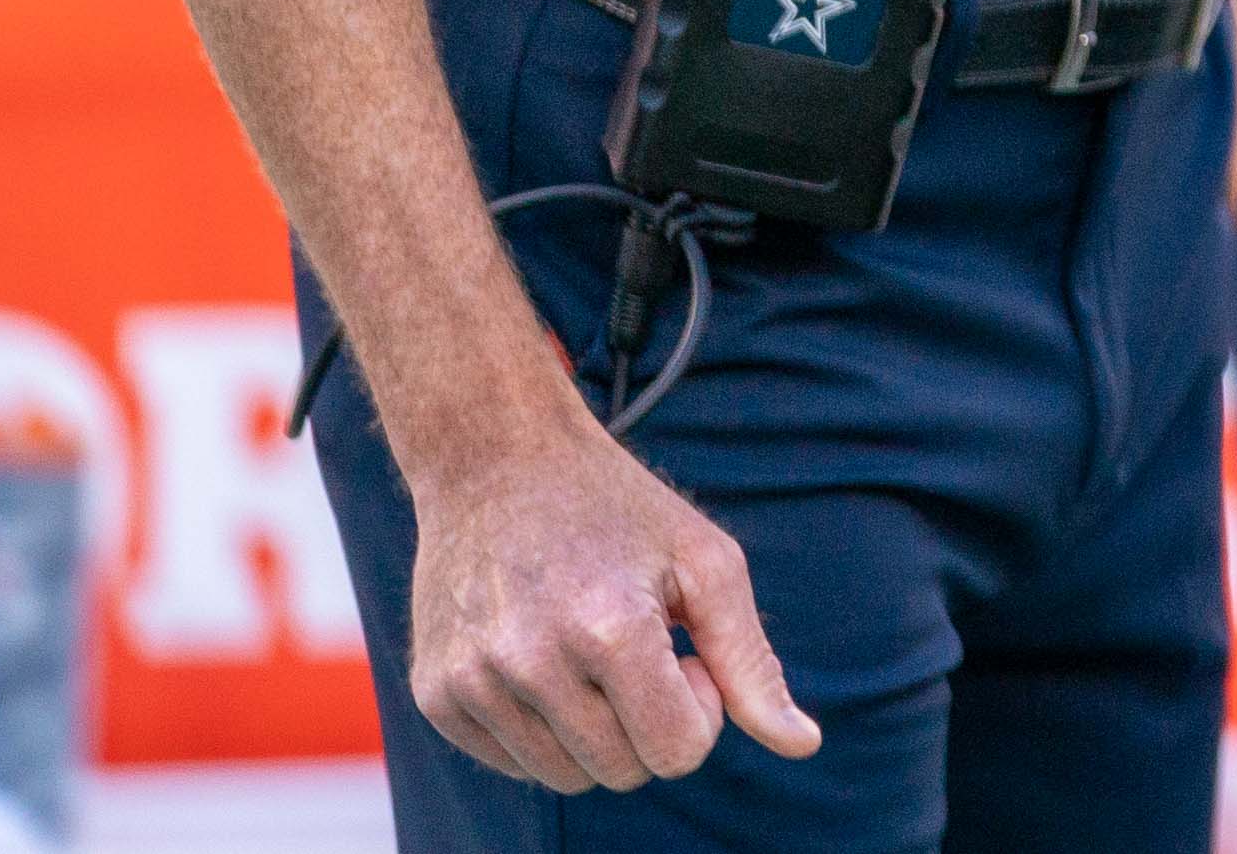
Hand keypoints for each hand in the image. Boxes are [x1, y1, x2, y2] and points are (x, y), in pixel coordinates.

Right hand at [399, 410, 818, 791]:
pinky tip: (542, 657)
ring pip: (564, 778)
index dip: (699, 709)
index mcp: (610, 629)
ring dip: (595, 730)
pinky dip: (541, 728)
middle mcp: (530, 663)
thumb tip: (803, 745)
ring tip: (589, 649)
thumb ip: (751, 662)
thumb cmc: (618, 509)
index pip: (678, 753)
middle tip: (638, 646)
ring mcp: (471, 682)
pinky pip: (512, 764)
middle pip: (623, 773)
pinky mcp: (433, 693)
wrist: (496, 458)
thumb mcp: (705, 562)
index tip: (682, 649)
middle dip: (650, 722)